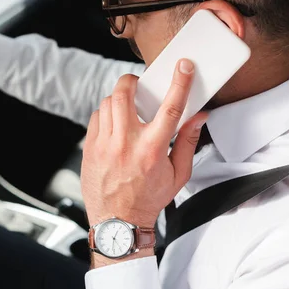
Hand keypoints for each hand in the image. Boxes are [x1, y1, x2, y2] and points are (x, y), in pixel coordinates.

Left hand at [81, 59, 207, 264]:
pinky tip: (114, 123)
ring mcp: (104, 145)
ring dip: (119, 98)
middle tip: (139, 84)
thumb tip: (198, 117)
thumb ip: (188, 142)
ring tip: (128, 106)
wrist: (117, 221)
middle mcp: (125, 143)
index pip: (169, 108)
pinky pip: (96, 117)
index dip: (179, 83)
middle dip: (132, 81)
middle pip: (124, 94)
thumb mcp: (178, 175)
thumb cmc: (148, 199)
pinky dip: (106, 114)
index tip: (184, 66)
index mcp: (152, 149)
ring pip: (107, 103)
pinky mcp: (89, 148)